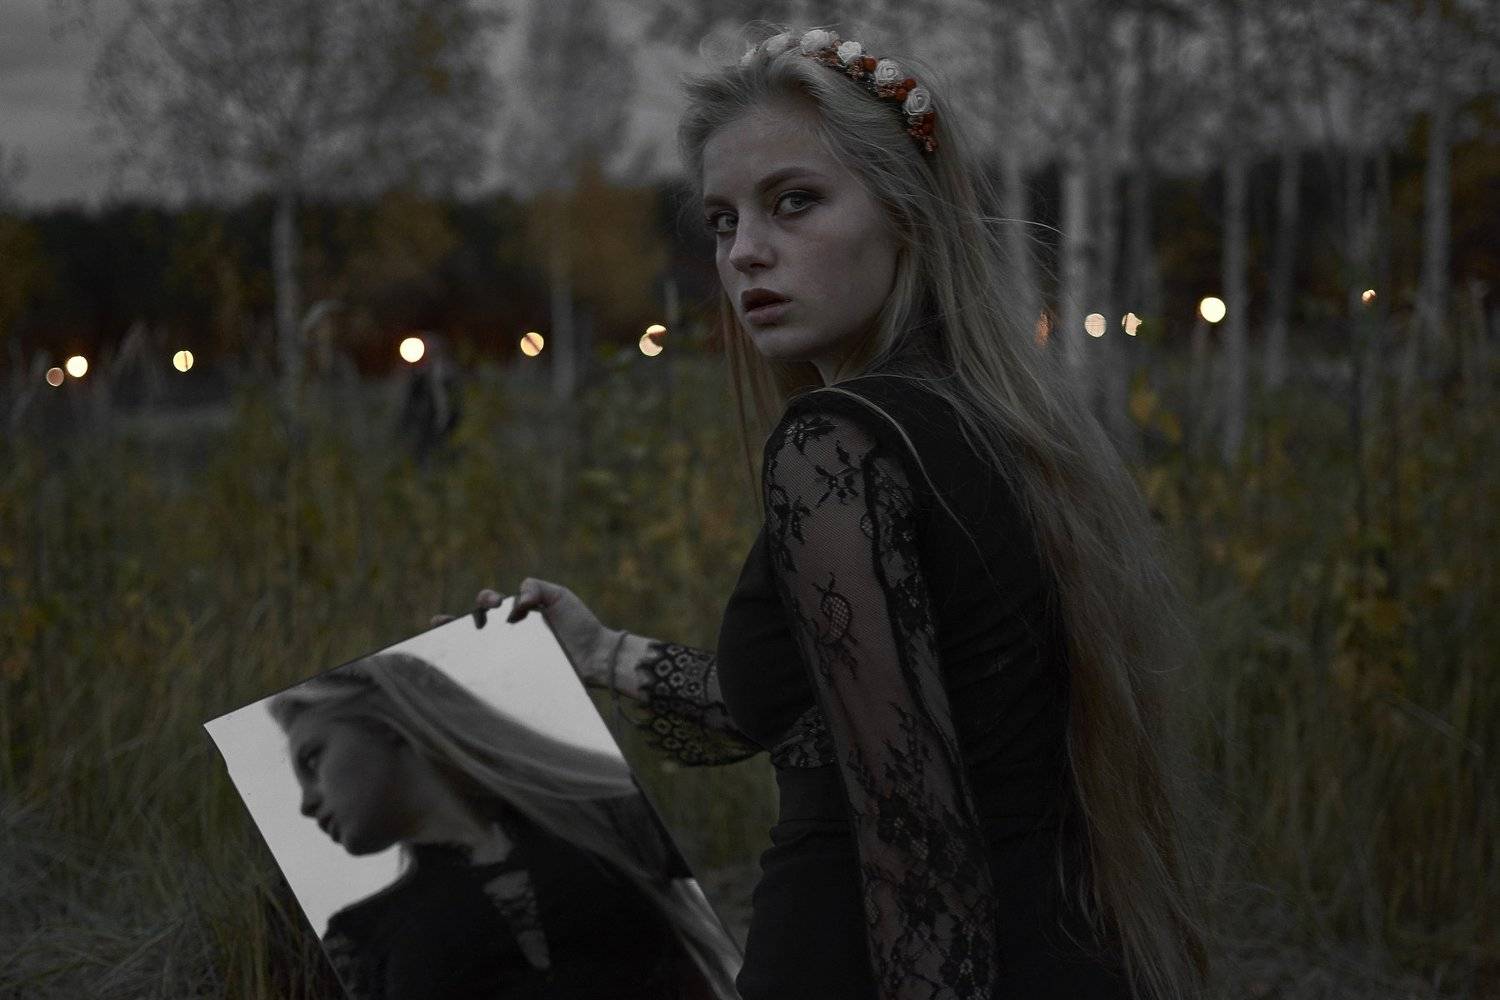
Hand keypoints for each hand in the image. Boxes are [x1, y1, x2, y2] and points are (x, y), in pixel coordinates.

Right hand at [431, 579, 620, 688]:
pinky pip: (493, 672)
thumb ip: (536, 587)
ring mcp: (511, 655)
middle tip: (455, 624)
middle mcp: (509, 635)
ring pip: (476, 651)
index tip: (492, 604)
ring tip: (442, 644)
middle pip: (475, 627)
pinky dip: (475, 670)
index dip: (483, 601)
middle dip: (454, 624)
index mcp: (517, 613)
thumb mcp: (559, 596)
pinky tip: (462, 670)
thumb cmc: (580, 625)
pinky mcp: (516, 674)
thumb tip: (517, 598)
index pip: (489, 604)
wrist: (596, 656)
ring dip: (456, 646)